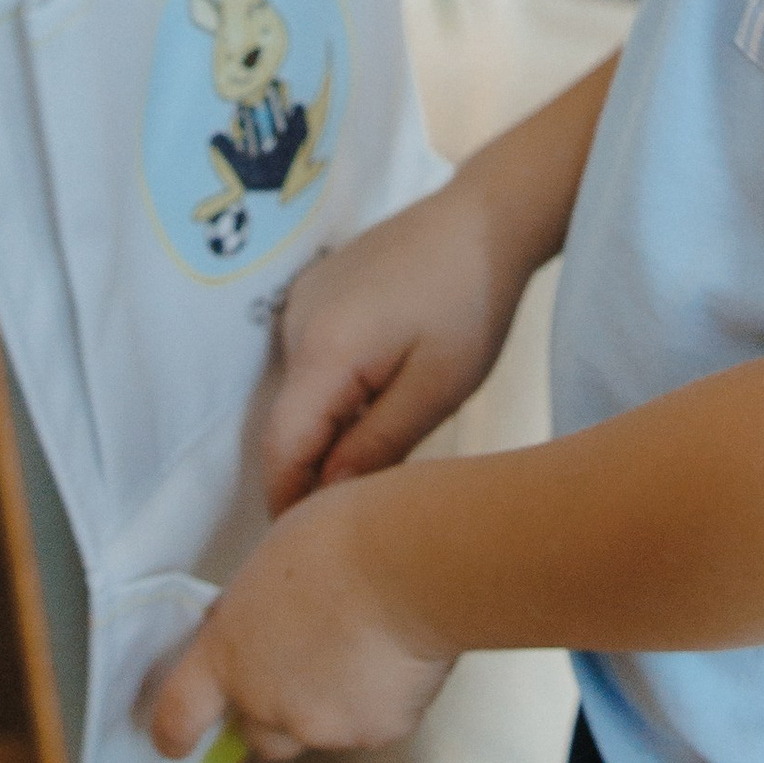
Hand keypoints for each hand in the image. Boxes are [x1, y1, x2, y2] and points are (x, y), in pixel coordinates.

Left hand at [148, 483, 452, 762]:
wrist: (410, 564)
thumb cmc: (339, 540)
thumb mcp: (269, 566)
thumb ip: (257, 614)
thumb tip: (269, 626)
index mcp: (228, 654)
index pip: (180, 712)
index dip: (175, 731)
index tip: (172, 742)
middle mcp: (266, 701)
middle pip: (259, 736)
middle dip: (275, 714)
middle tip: (304, 670)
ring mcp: (323, 725)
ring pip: (323, 729)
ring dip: (334, 702)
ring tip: (365, 644)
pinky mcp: (378, 731)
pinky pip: (375, 722)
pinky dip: (383, 699)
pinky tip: (399, 653)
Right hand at [260, 179, 520, 512]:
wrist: (484, 218)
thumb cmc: (471, 304)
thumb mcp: (436, 389)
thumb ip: (375, 446)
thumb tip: (327, 499)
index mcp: (322, 351)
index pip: (280, 448)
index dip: (288, 501)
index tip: (311, 544)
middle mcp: (294, 325)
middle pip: (286, 423)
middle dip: (311, 472)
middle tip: (356, 514)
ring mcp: (301, 303)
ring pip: (299, 394)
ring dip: (326, 432)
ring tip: (375, 457)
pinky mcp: (316, 291)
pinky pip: (310, 362)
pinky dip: (333, 395)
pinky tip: (380, 398)